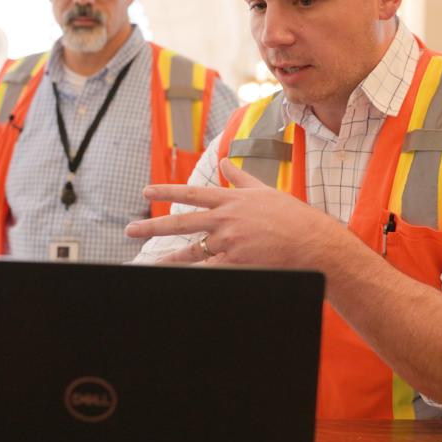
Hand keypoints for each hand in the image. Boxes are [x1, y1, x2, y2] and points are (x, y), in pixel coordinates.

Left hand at [126, 159, 354, 268]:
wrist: (311, 242)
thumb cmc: (291, 216)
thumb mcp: (265, 191)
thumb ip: (240, 178)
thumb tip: (225, 162)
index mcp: (231, 200)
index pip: (192, 193)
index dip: (167, 191)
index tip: (147, 190)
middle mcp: (225, 220)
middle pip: (181, 222)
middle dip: (152, 225)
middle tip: (129, 228)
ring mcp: (229, 243)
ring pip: (192, 253)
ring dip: (169, 259)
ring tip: (148, 265)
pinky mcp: (236, 263)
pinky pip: (210, 271)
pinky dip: (195, 276)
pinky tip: (178, 280)